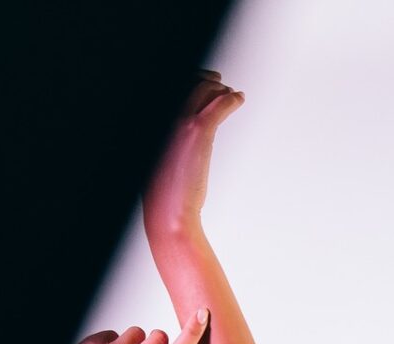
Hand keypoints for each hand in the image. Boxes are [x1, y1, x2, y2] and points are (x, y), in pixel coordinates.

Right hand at [142, 69, 244, 243]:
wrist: (167, 213)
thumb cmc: (163, 197)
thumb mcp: (157, 164)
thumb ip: (166, 145)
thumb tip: (178, 140)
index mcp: (154, 126)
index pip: (174, 92)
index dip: (189, 83)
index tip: (202, 84)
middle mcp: (164, 119)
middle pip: (189, 84)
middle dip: (206, 80)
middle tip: (219, 84)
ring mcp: (180, 122)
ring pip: (205, 89)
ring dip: (221, 90)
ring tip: (231, 96)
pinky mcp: (198, 131)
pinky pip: (220, 104)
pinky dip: (232, 99)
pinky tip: (239, 101)